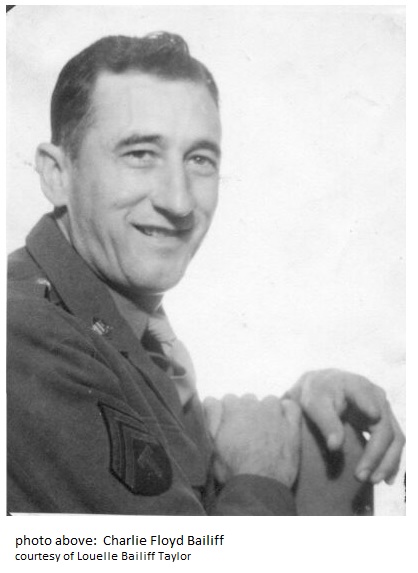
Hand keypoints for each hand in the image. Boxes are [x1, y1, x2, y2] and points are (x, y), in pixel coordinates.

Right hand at [203, 394, 301, 487]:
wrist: (259, 485)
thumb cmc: (232, 467)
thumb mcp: (212, 443)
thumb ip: (211, 417)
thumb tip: (211, 399)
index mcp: (233, 409)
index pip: (228, 400)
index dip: (227, 414)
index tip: (229, 427)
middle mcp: (255, 406)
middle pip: (248, 400)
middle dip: (246, 412)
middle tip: (246, 433)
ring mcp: (275, 414)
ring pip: (269, 401)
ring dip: (266, 411)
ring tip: (264, 430)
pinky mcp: (291, 426)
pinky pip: (291, 407)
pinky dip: (287, 411)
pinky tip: (282, 423)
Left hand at [285, 369, 404, 483]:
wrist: (319, 387)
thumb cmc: (316, 394)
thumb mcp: (315, 404)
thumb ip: (326, 422)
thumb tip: (335, 446)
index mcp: (358, 386)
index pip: (369, 401)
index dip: (372, 412)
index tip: (373, 418)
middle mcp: (376, 397)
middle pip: (386, 428)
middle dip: (377, 455)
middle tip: (362, 476)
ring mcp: (383, 410)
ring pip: (395, 438)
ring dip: (387, 462)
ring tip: (372, 480)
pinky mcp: (383, 422)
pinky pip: (393, 443)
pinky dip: (390, 460)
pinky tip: (385, 478)